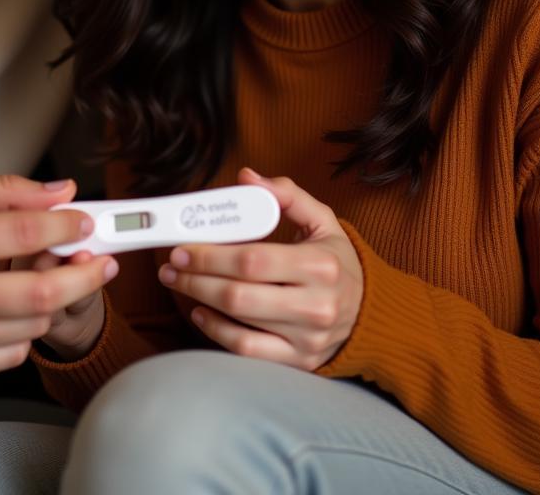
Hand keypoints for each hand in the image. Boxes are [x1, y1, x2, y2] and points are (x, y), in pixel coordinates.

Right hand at [0, 172, 115, 382]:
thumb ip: (4, 190)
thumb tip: (61, 192)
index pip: (26, 233)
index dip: (68, 226)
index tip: (86, 222)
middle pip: (41, 292)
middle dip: (85, 275)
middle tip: (103, 261)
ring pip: (31, 326)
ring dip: (54, 301)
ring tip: (52, 276)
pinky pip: (9, 354)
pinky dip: (24, 329)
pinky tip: (15, 306)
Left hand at [158, 168, 362, 369]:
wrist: (369, 312)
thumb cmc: (336, 260)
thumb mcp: (322, 220)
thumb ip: (286, 195)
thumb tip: (246, 177)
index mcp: (321, 265)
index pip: (254, 260)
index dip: (212, 255)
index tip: (184, 247)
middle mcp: (317, 306)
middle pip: (240, 295)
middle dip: (196, 279)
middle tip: (171, 265)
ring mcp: (307, 339)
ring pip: (240, 323)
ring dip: (199, 300)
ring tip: (179, 282)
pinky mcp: (298, 361)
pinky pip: (247, 351)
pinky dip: (217, 332)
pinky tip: (200, 311)